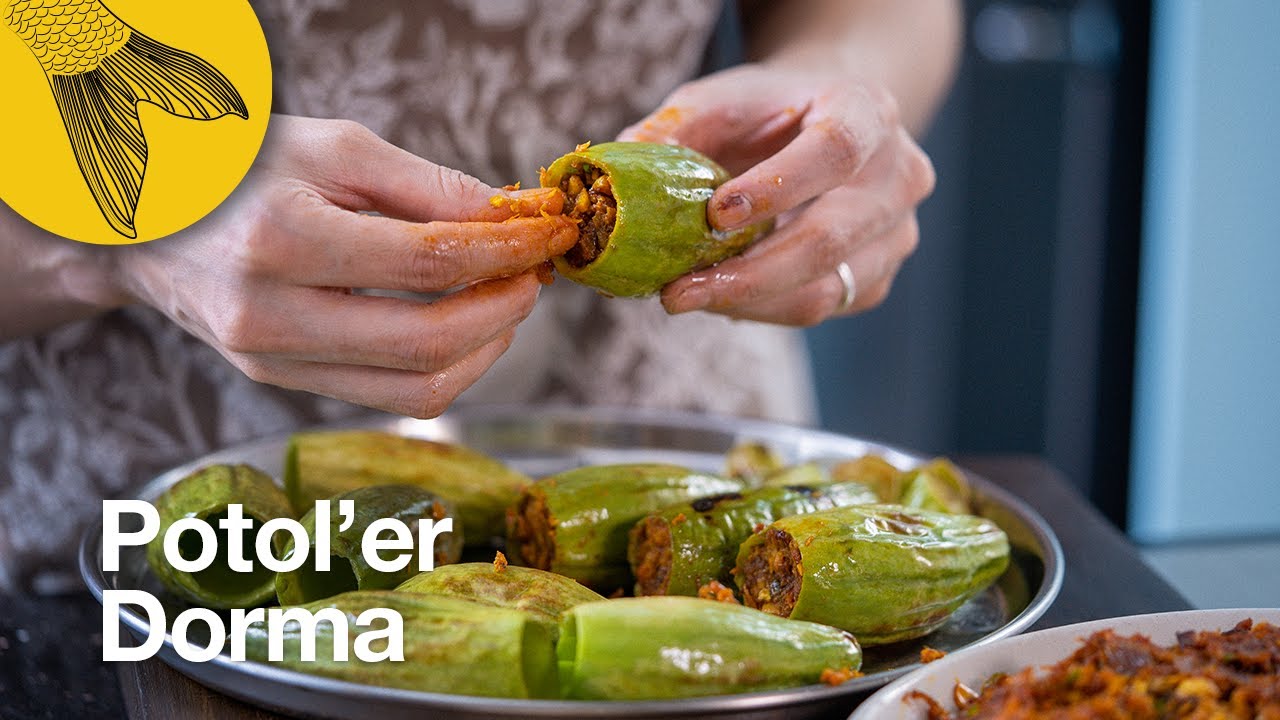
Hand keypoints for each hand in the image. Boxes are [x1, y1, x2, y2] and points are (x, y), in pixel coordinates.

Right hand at [109, 115, 576, 416]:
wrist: (146, 218)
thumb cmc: (241, 167)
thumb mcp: (334, 148)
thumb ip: (428, 187)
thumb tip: (512, 220)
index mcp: (283, 239)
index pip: (432, 264)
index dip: (508, 251)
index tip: (552, 234)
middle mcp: (270, 315)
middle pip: (430, 344)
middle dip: (506, 310)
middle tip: (535, 273)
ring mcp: (271, 361)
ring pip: (416, 389)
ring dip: (484, 349)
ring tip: (505, 297)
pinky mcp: (279, 382)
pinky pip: (387, 395)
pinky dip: (443, 365)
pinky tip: (462, 323)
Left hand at [621, 64, 935, 325]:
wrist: (828, 124)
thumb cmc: (770, 110)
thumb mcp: (721, 99)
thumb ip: (674, 131)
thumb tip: (615, 174)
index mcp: (867, 111)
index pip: (834, 152)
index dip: (777, 187)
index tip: (714, 215)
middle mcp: (898, 175)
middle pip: (829, 239)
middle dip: (745, 274)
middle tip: (676, 293)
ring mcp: (896, 233)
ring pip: (824, 290)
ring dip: (745, 302)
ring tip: (683, 296)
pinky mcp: (876, 278)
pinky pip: (817, 308)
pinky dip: (759, 309)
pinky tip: (718, 294)